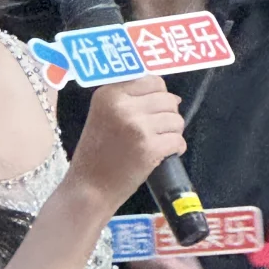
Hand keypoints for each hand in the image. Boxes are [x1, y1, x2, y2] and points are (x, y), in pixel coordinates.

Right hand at [69, 76, 185, 213]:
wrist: (90, 188)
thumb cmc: (97, 153)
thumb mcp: (102, 114)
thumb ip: (128, 99)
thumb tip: (172, 97)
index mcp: (109, 93)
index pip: (152, 81)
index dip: (159, 95)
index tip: (152, 110)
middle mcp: (122, 106)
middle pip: (168, 99)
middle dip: (168, 114)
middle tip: (155, 129)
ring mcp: (137, 127)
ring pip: (176, 119)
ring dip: (173, 132)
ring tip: (158, 142)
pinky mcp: (149, 148)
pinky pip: (178, 140)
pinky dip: (176, 148)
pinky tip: (163, 154)